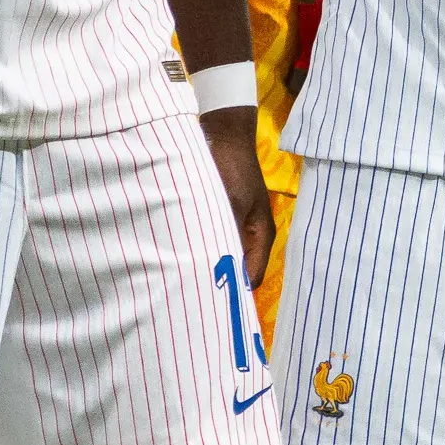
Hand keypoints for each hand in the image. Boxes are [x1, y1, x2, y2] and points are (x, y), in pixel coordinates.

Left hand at [202, 109, 275, 295]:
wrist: (224, 136)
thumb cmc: (231, 168)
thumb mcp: (229, 202)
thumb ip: (226, 235)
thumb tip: (218, 269)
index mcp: (262, 235)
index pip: (252, 278)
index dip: (236, 294)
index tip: (213, 308)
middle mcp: (252, 236)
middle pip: (239, 271)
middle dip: (221, 284)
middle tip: (193, 300)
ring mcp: (237, 227)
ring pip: (224, 258)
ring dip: (209, 267)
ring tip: (184, 283)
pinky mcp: (223, 219)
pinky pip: (213, 243)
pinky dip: (201, 252)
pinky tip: (182, 258)